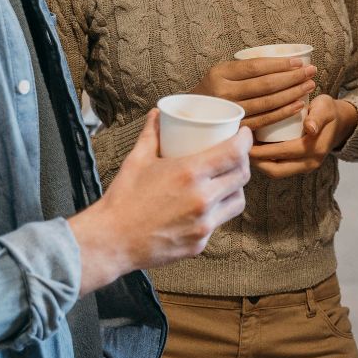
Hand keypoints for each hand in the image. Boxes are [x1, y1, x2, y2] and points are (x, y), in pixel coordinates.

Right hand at [71, 110, 250, 291]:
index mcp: (190, 173)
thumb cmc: (123, 198)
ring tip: (225, 181)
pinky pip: (219, 223)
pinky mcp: (200, 243)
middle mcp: (202, 199)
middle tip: (235, 156)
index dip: (246, 141)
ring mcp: (204, 224)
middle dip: (243, 162)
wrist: (111, 241)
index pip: (235, 153)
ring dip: (235, 188)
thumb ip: (151, 133)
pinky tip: (207, 206)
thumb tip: (158, 113)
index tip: (244, 134)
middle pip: (242, 176)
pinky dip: (216, 212)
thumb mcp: (137, 160)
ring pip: (237, 201)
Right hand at [196, 57, 318, 131]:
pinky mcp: (236, 128)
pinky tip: (298, 105)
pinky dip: (283, 112)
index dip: (281, 64)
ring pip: (268, 102)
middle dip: (293, 77)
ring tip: (309, 86)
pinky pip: (264, 120)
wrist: (191, 117)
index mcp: (220, 73)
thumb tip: (282, 61)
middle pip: (266, 84)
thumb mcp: (222, 73)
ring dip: (293, 93)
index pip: (256, 66)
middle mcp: (223, 93)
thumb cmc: (214, 90)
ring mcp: (230, 112)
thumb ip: (244, 69)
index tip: (300, 62)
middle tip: (312, 72)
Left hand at [249, 94, 357, 178]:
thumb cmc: (328, 110)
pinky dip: (266, 163)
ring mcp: (305, 167)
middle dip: (256, 161)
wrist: (341, 122)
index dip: (262, 150)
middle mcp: (311, 162)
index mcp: (315, 148)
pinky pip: (280, 169)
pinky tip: (254, 152)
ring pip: (276, 173)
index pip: (283, 152)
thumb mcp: (325, 108)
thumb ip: (318, 116)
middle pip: (276, 170)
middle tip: (239, 148)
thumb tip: (310, 128)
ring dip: (259, 164)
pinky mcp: (300, 167)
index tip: (245, 140)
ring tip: (244, 151)